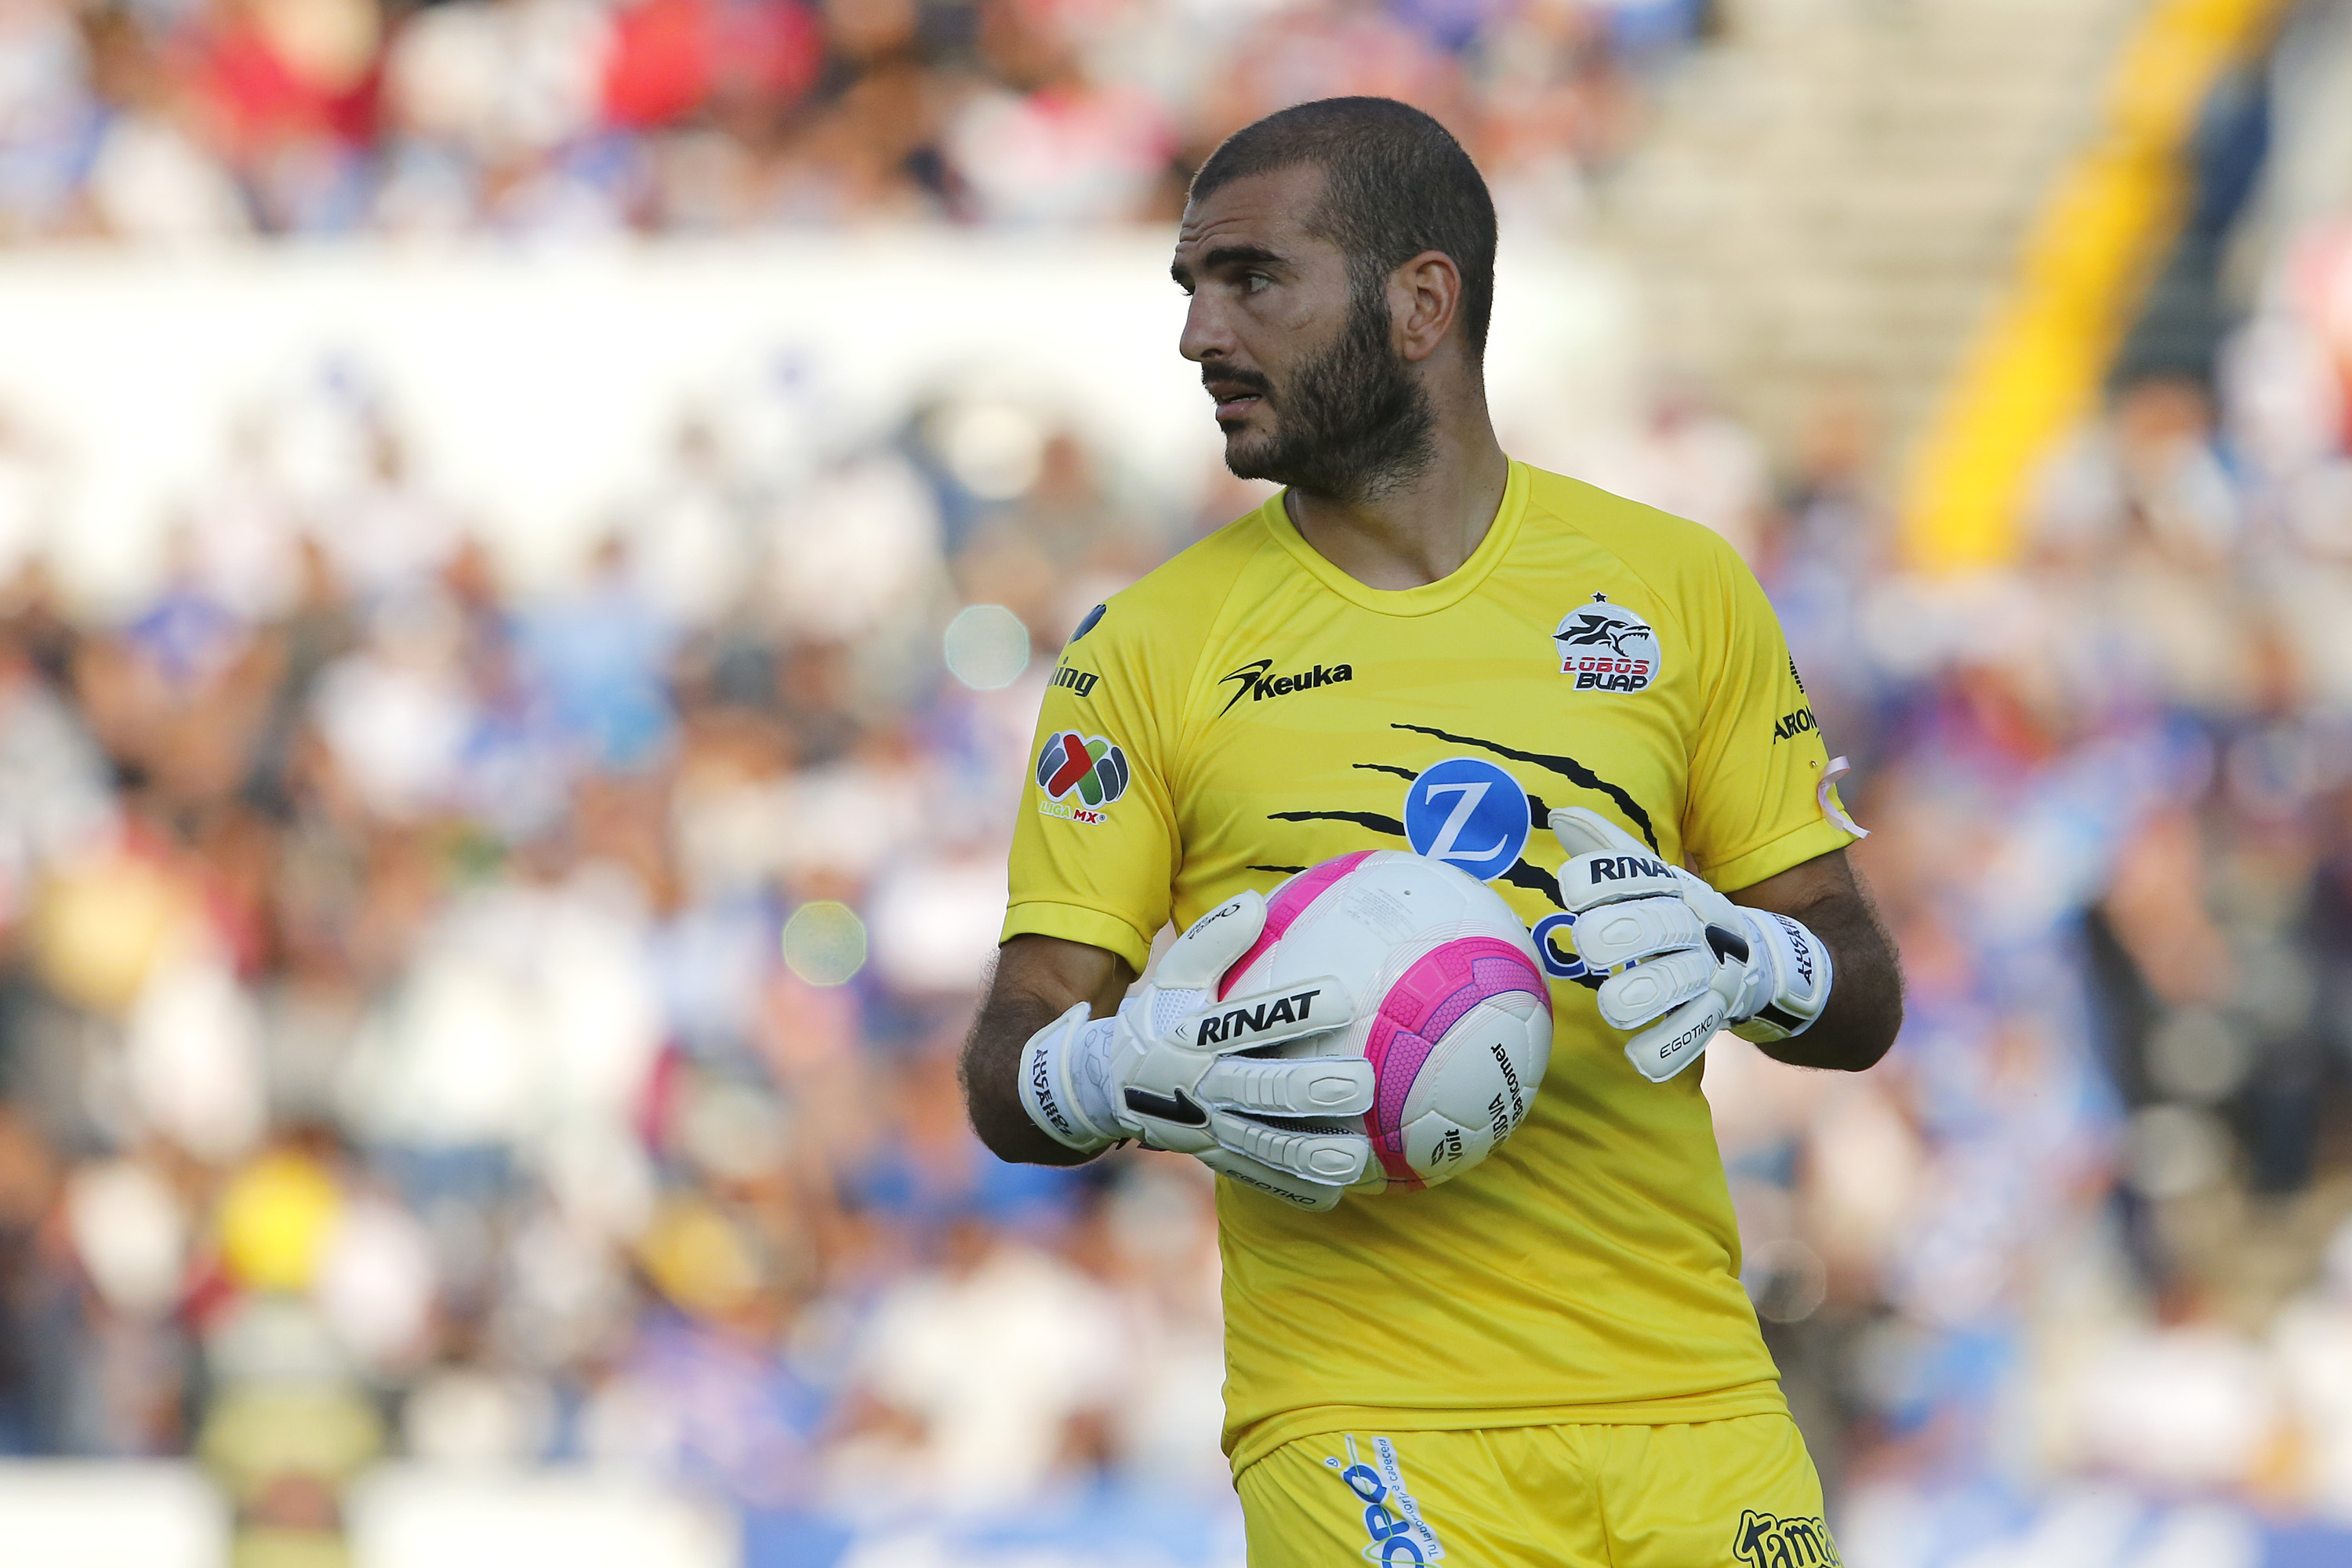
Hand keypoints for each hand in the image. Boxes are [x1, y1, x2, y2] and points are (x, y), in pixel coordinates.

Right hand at [1015, 892, 1375, 1208]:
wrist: (1103, 1088)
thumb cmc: (1155, 1021)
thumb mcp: (1171, 978)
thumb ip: (1211, 941)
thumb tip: (1253, 902)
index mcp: (1195, 1037)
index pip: (1248, 1021)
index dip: (1293, 1011)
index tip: (1344, 998)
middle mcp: (1202, 1086)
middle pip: (1260, 1090)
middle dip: (1309, 1089)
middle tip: (1362, 1083)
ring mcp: (1208, 1129)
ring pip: (1263, 1144)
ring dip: (1309, 1153)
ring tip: (1356, 1156)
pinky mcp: (1215, 1157)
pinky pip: (1256, 1177)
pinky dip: (1292, 1187)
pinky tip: (1333, 1191)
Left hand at [1549, 808, 1831, 1081]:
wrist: (1760, 959)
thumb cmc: (1679, 915)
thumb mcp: (1653, 879)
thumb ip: (1608, 852)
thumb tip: (1558, 814)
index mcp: (1672, 889)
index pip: (1638, 876)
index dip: (1604, 880)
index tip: (1570, 887)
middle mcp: (1691, 927)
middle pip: (1658, 926)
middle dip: (1620, 935)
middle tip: (1589, 943)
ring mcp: (1705, 972)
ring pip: (1674, 982)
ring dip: (1641, 994)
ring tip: (1613, 1004)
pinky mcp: (1713, 1014)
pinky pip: (1691, 1034)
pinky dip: (1665, 1050)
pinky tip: (1639, 1058)